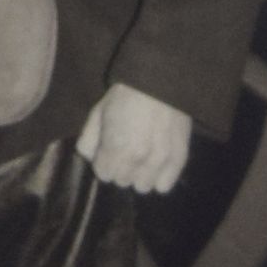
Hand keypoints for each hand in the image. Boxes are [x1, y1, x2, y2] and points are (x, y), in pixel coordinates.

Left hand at [76, 82, 192, 195]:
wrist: (160, 80)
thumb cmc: (126, 93)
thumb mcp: (98, 111)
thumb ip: (89, 138)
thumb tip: (89, 157)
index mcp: (115, 148)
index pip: (104, 174)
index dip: (105, 162)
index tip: (109, 151)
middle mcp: (137, 160)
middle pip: (122, 180)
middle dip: (121, 168)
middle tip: (126, 151)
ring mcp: (159, 161)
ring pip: (142, 186)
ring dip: (140, 174)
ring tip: (142, 158)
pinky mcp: (178, 158)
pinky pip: (164, 185)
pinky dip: (159, 178)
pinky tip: (156, 165)